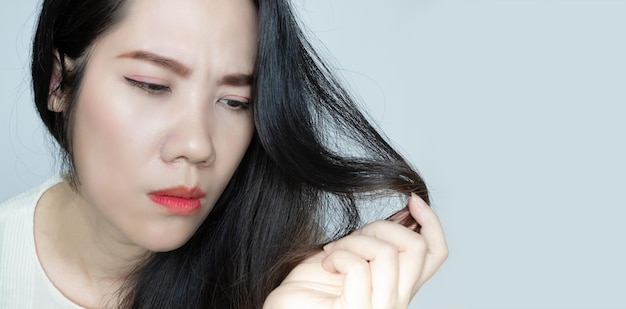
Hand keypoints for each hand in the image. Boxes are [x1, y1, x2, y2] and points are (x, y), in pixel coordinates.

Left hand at [263, 194, 447, 308]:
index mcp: (396, 288)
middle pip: (417, 247)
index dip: (431, 222)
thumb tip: (396, 215)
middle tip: (353, 237)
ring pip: (388, 252)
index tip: (412, 200)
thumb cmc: (307, 293)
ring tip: (333, 253)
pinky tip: (326, 265)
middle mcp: (395, 302)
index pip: (435, 254)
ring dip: (353, 241)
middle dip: (383, 226)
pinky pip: (359, 266)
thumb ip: (371, 244)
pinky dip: (338, 256)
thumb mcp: (346, 257)